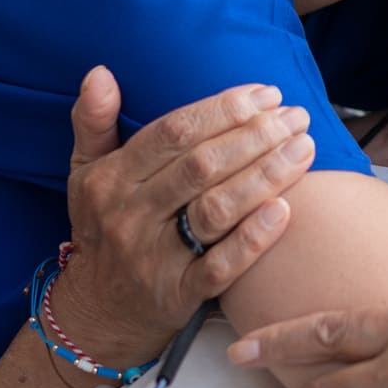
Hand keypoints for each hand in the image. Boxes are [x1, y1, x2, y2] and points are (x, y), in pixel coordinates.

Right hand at [53, 67, 314, 365]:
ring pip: (216, 210)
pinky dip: (254, 238)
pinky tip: (286, 210)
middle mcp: (131, 215)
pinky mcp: (179, 296)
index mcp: (112, 179)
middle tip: (296, 118)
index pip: (173, 134)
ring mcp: (155, 258)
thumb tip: (100, 73)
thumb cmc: (102, 230)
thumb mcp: (84, 175)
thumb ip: (92, 122)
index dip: (222, 109)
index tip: (265, 95)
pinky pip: (221, 266)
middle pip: (202, 166)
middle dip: (255, 136)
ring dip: (265, 176)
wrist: (97, 314)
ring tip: (304, 150)